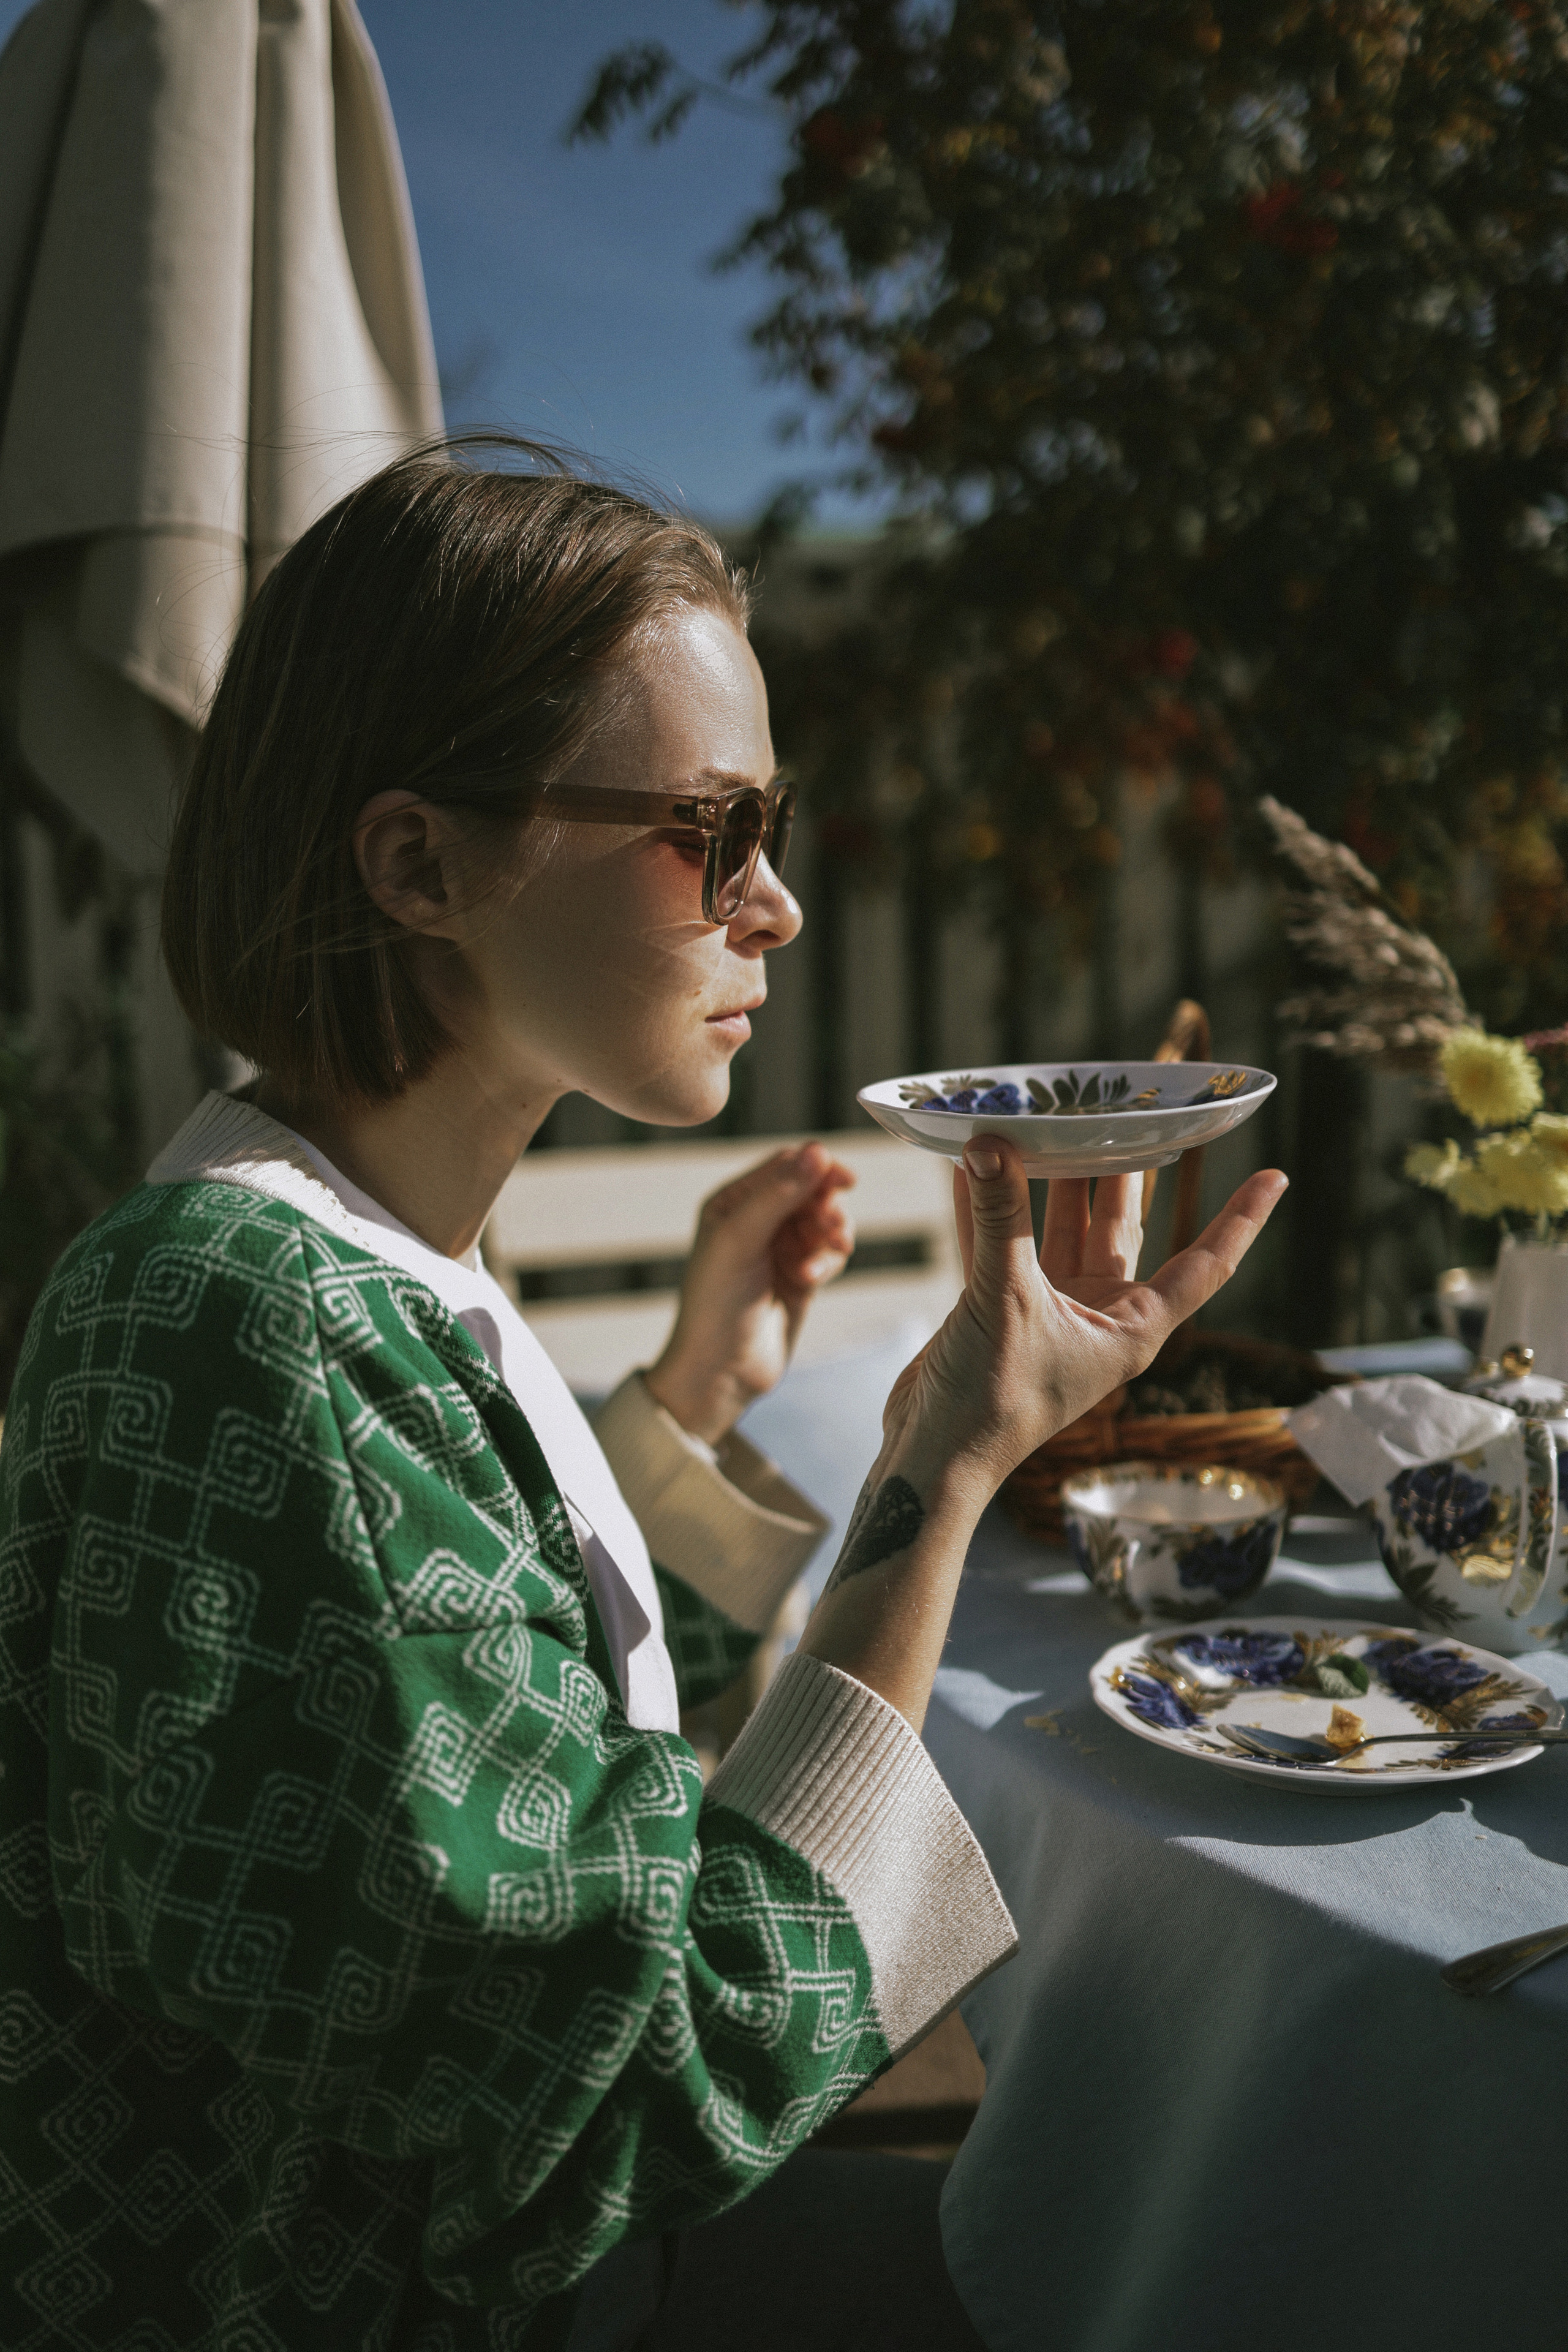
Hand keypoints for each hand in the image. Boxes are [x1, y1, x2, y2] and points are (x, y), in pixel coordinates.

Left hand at [644, 1143, 854, 1443]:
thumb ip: (778, 1194)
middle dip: (826, 1207)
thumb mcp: (741, 1240)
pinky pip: (828, 1254)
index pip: (784, 1166)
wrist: (721, 1371)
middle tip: (833, 1228)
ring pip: (825, 1223)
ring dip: (830, 1236)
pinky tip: (809, 1281)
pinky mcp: (800, 1278)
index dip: (816, 1167)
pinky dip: (827, 1263)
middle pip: (810, 1192)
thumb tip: (817, 1150)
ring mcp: (779, 1250)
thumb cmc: (715, 1304)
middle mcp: (756, 1221)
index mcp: (731, 1203)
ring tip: (825, 1257)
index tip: (846, 1180)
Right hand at [877, 1139, 1286, 1507]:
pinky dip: (988, 1209)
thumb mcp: (1006, 1299)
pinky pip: (1000, 1247)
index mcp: (1133, 1328)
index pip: (1204, 1265)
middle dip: (1123, 1173)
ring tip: (1053, 1122)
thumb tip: (988, 1143)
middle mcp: (1099, 1316)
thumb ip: (1000, 1219)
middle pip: (1122, 1231)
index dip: (1240, 1220)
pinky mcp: (1000, 1313)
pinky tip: (973, 1166)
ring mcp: (1050, 1313)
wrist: (934, 1457)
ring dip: (1050, 1183)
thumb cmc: (994, 1402)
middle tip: (1129, 1111)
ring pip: (1058, 1232)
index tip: (1275, 1176)